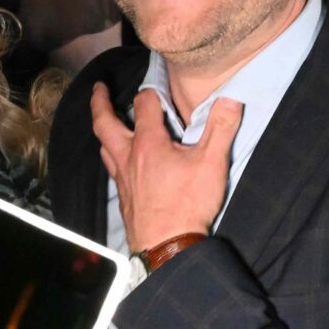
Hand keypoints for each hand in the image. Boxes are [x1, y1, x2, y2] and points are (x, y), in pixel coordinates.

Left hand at [91, 83, 241, 255]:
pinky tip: (120, 163)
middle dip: (100, 103)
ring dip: (103, 131)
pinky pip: (111, 169)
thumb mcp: (212, 163)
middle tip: (98, 89)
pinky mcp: (124, 198)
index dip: (151, 89)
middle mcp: (129, 157)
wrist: (168, 247)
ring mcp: (123, 178)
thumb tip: (230, 99)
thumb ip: (220, 128)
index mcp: (149, 143)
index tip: (156, 81)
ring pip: (104, 147)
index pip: (144, 105)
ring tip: (106, 123)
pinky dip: (111, 157)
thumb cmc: (188, 205)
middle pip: (105, 123)